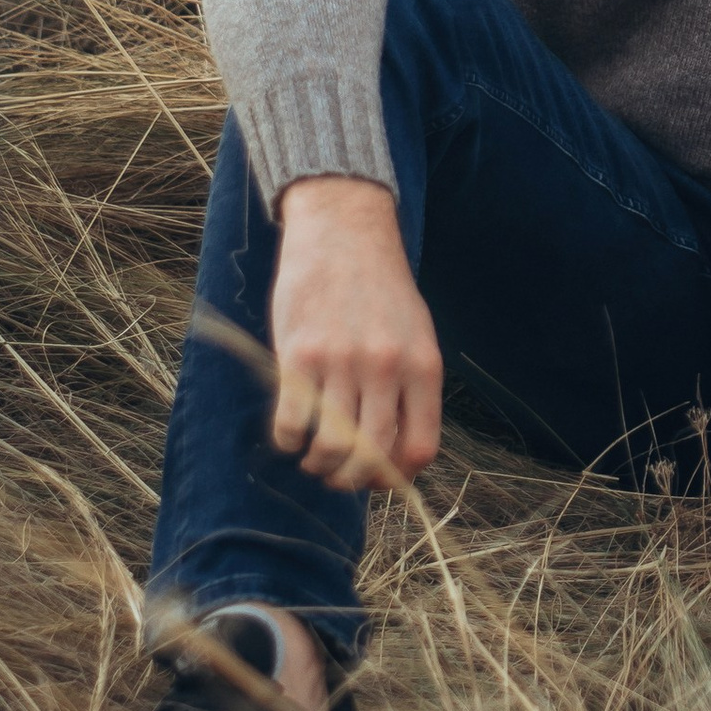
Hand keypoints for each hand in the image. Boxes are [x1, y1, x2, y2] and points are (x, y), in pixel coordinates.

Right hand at [269, 176, 443, 489]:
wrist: (343, 230)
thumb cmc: (380, 289)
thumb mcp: (415, 334)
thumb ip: (411, 388)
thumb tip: (398, 455)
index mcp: (422, 367)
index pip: (418, 449)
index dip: (396, 478)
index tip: (377, 478)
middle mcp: (386, 368)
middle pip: (372, 458)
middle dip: (351, 480)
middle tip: (337, 475)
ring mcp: (342, 363)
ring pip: (330, 448)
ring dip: (318, 465)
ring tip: (313, 456)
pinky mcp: (299, 355)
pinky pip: (292, 424)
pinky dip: (288, 441)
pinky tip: (290, 432)